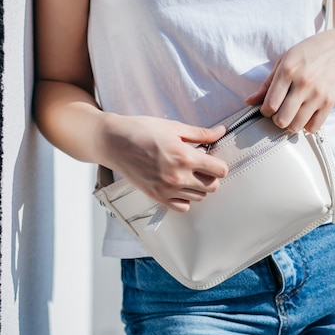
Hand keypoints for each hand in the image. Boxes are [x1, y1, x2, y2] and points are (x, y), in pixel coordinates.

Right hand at [95, 114, 227, 211]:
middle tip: (201, 165)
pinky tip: (179, 185)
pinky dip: (185, 198)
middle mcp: (178, 177)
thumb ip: (200, 133)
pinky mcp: (157, 196)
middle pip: (212, 186)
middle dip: (211, 175)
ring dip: (198, 186)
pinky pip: (182, 207)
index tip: (212, 159)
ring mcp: (167, 189)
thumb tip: (220, 131)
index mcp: (185, 157)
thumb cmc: (141, 131)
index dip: (219, 164)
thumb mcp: (173, 127)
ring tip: (187, 173)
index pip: (220, 170)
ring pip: (199, 197)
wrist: (114, 142)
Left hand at [246, 29, 334, 132]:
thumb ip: (267, 84)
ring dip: (290, 124)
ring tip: (291, 114)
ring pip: (296, 126)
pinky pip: (313, 127)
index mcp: (288, 71)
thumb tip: (249, 101)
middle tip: (279, 112)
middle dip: (276, 119)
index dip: (264, 111)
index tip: (267, 108)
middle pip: (282, 119)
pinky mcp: (329, 103)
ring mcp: (318, 95)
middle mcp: (304, 84)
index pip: (270, 104)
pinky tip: (305, 115)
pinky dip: (306, 126)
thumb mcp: (284, 61)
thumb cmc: (308, 53)